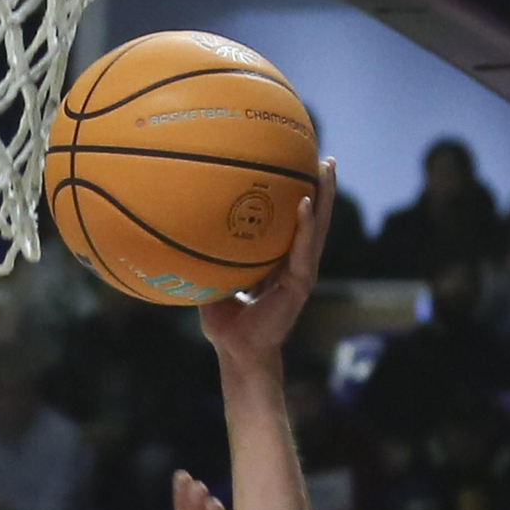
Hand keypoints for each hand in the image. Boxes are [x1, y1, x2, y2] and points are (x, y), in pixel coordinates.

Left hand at [199, 158, 335, 366]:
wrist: (236, 351)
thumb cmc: (224, 322)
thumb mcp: (215, 283)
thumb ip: (210, 258)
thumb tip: (183, 232)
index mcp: (280, 261)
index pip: (295, 223)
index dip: (301, 196)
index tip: (302, 167)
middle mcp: (295, 263)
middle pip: (314, 219)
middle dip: (322, 187)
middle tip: (324, 157)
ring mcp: (301, 272)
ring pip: (318, 228)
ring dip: (325, 197)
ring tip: (326, 168)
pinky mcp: (300, 284)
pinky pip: (304, 250)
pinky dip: (305, 227)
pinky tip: (305, 203)